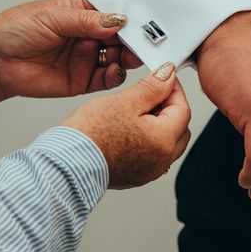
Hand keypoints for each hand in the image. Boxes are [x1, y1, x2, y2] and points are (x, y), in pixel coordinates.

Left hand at [0, 0, 141, 112]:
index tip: (146, 19)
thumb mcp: (52, 17)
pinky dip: (116, 75)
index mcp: (83, 11)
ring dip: (128, 56)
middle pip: (122, 36)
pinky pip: (107, 78)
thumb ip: (87, 21)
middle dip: (134, 38)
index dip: (130, 15)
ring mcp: (87, 57)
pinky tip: (115, 70)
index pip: (114, 12)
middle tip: (143, 41)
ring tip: (129, 55)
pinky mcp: (83, 79)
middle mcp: (89, 34)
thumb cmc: (14, 30)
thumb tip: (118, 20)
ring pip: (119, 57)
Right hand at [63, 63, 191, 188]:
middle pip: (179, 128)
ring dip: (160, 123)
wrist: (67, 162)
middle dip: (170, 107)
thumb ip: (152, 87)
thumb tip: (168, 76)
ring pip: (167, 142)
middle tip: (151, 92)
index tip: (164, 78)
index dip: (174, 89)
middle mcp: (161, 161)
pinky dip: (149, 139)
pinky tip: (129, 128)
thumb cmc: (91, 134)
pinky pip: (153, 154)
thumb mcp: (125, 101)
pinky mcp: (136, 176)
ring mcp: (149, 171)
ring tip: (137, 110)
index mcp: (163, 141)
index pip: (183, 109)